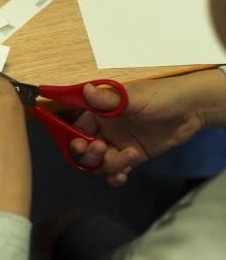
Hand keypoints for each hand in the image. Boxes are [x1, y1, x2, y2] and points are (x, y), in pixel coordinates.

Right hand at [70, 71, 225, 185]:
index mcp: (99, 114)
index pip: (77, 130)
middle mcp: (105, 130)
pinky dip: (115, 176)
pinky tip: (123, 176)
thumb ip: (108, 99)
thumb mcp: (134, 97)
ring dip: (109, 166)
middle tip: (105, 150)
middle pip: (85, 152)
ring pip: (100, 164)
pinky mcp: (132, 157)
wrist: (192, 109)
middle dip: (91, 156)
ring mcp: (118, 144)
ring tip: (130, 157)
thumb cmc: (161, 96)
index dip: (74, 140)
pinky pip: (116, 171)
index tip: (82, 145)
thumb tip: (86, 89)